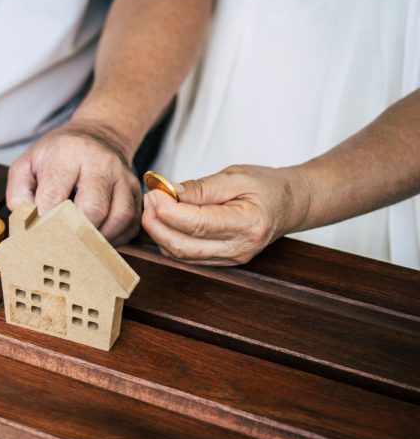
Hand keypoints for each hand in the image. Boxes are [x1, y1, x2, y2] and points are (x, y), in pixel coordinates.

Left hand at [6, 120, 141, 244]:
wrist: (98, 135)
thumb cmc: (59, 154)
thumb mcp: (29, 163)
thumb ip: (19, 192)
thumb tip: (27, 220)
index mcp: (69, 153)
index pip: (55, 195)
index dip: (44, 220)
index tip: (37, 236)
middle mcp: (101, 163)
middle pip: (93, 209)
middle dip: (74, 234)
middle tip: (60, 248)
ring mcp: (124, 177)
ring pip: (119, 218)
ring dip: (98, 239)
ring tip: (80, 247)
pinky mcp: (137, 192)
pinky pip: (132, 224)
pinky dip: (116, 239)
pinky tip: (98, 240)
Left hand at [141, 165, 309, 264]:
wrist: (289, 205)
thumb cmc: (266, 187)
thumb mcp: (235, 176)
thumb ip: (200, 187)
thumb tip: (168, 192)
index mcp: (248, 224)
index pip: (198, 225)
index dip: (169, 211)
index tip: (155, 193)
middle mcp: (239, 248)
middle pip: (184, 247)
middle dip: (156, 224)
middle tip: (149, 199)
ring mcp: (230, 259)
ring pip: (181, 255)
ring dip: (159, 232)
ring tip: (154, 206)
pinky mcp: (221, 262)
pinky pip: (186, 256)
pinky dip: (169, 239)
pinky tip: (164, 219)